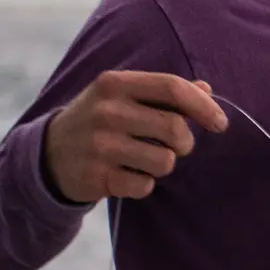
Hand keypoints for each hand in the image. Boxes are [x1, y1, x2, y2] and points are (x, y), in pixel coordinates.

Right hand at [43, 71, 229, 203]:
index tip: (220, 123)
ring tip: (144, 159)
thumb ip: (164, 93)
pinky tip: (126, 175)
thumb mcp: (123, 97)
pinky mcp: (96, 176)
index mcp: (115, 83)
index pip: (172, 87)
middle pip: (175, 128)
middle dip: (185, 142)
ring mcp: (99, 145)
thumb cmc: (100, 121)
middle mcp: (105, 111)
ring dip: (163, 165)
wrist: (49, 154)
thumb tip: (206, 89)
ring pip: (165, 161)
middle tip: (175, 146)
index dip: (204, 106)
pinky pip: (145, 186)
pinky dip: (144, 184)